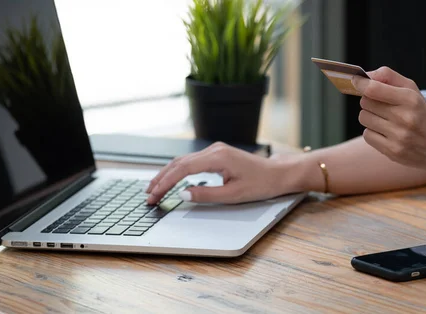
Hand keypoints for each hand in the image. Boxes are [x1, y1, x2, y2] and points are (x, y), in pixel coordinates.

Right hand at [145, 142, 295, 203]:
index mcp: (217, 157)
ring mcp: (214, 150)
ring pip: (183, 161)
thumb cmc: (261, 184)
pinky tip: (170, 179)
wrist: (277, 174)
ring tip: (154, 189)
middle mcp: (214, 149)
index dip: (166, 183)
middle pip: (178, 163)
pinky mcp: (216, 154)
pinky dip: (177, 171)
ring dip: (167, 174)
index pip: (183, 169)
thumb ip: (206, 195)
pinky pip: (191, 161)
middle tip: (148, 196)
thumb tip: (182, 194)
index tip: (154, 195)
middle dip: (161, 179)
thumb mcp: (233, 195)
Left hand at [352, 66, 425, 172]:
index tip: (356, 82)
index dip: (360, 84)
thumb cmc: (420, 114)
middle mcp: (404, 117)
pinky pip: (367, 135)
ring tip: (385, 120)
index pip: (373, 89)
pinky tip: (386, 133)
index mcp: (410, 99)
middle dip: (369, 101)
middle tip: (381, 105)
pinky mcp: (392, 151)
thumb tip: (363, 76)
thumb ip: (388, 77)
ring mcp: (398, 136)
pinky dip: (372, 132)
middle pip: (365, 102)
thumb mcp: (412, 91)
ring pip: (364, 118)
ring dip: (370, 117)